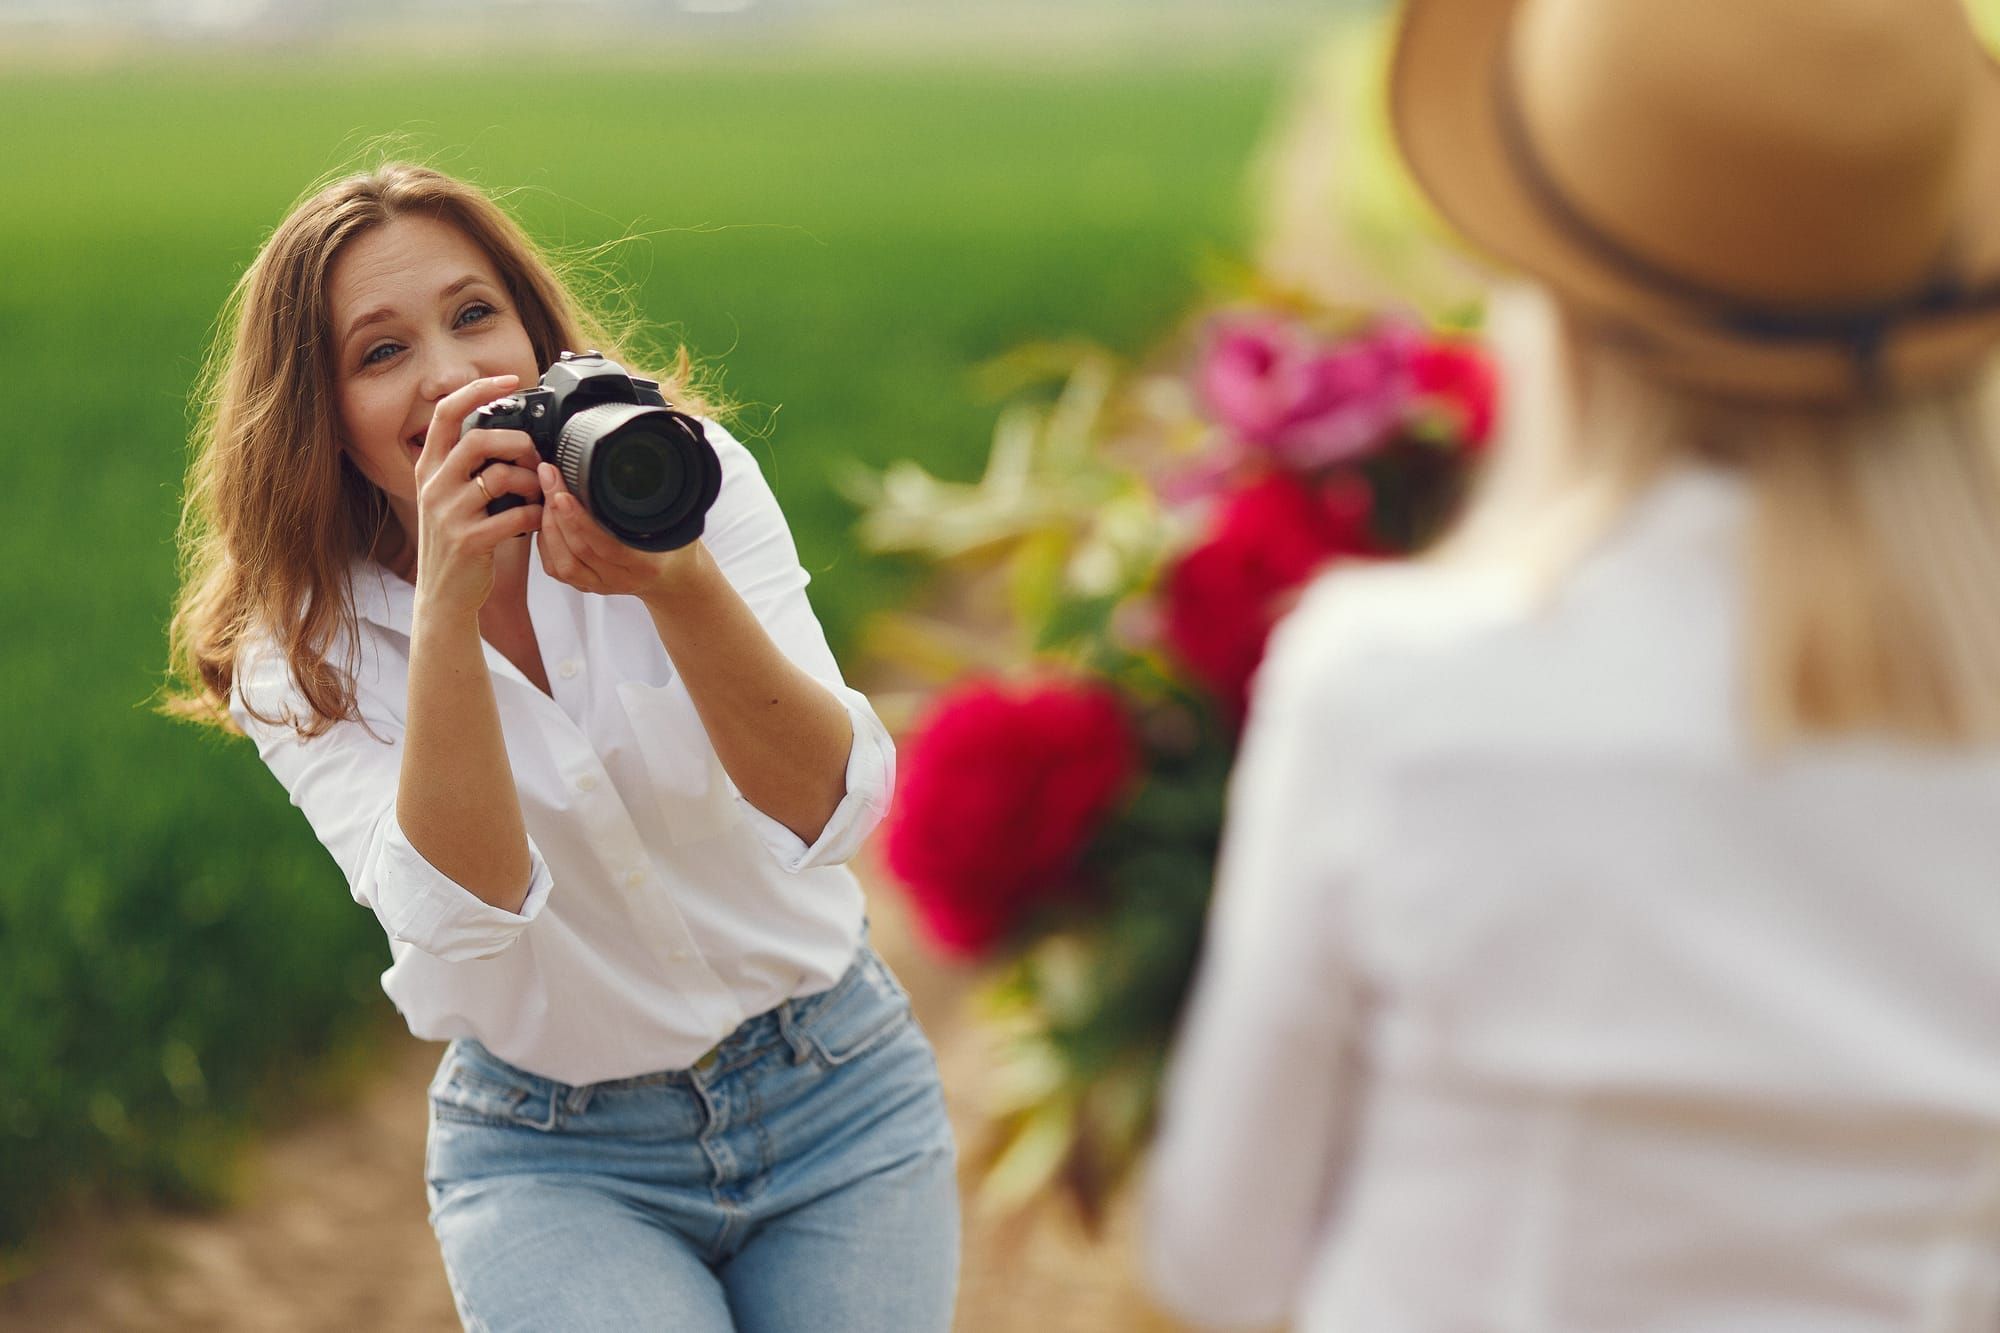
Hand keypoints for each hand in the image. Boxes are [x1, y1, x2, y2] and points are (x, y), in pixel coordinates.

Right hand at [412, 375, 544, 616]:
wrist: (443, 595)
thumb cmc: (458, 541)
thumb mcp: (451, 496)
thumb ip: (470, 466)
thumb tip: (512, 433)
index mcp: (428, 468)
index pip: (444, 413)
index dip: (477, 390)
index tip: (509, 380)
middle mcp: (433, 485)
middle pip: (478, 439)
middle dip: (518, 441)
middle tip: (536, 456)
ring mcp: (447, 513)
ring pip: (500, 475)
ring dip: (531, 481)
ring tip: (540, 492)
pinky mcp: (467, 540)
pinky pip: (515, 515)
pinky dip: (536, 514)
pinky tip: (541, 518)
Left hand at [536, 461, 703, 601]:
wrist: (674, 577)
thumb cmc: (675, 546)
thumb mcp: (679, 520)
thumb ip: (661, 500)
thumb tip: (644, 463)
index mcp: (646, 563)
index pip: (606, 544)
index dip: (580, 520)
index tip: (563, 491)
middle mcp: (621, 578)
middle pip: (579, 548)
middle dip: (556, 510)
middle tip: (548, 476)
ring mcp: (602, 585)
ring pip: (563, 562)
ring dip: (548, 526)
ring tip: (545, 494)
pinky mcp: (587, 586)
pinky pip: (557, 570)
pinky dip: (546, 543)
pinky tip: (545, 520)